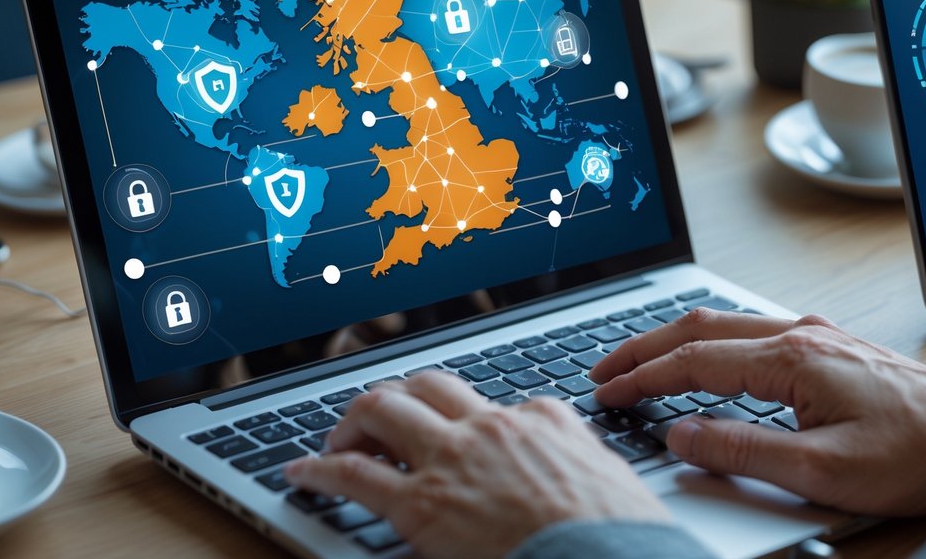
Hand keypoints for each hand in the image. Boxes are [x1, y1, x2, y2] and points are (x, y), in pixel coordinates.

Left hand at [284, 371, 670, 558]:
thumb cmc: (621, 540)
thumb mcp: (611, 486)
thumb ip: (580, 467)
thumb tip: (576, 477)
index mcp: (543, 421)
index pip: (488, 403)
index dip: (458, 418)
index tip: (447, 431)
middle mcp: (492, 427)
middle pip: (427, 386)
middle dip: (395, 399)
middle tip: (377, 424)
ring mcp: (454, 459)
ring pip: (384, 408)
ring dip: (353, 420)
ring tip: (337, 440)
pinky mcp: (423, 503)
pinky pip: (355, 473)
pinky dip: (321, 469)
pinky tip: (304, 473)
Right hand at [590, 310, 925, 515]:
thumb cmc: (914, 452)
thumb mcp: (824, 470)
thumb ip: (745, 450)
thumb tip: (682, 438)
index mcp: (792, 359)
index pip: (693, 361)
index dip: (642, 378)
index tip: (607, 395)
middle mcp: (799, 334)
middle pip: (699, 327)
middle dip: (643, 347)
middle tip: (602, 371)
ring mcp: (815, 334)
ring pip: (723, 324)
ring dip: (674, 341)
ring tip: (638, 363)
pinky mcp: (828, 345)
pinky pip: (750, 331)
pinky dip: (708, 343)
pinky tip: (703, 358)